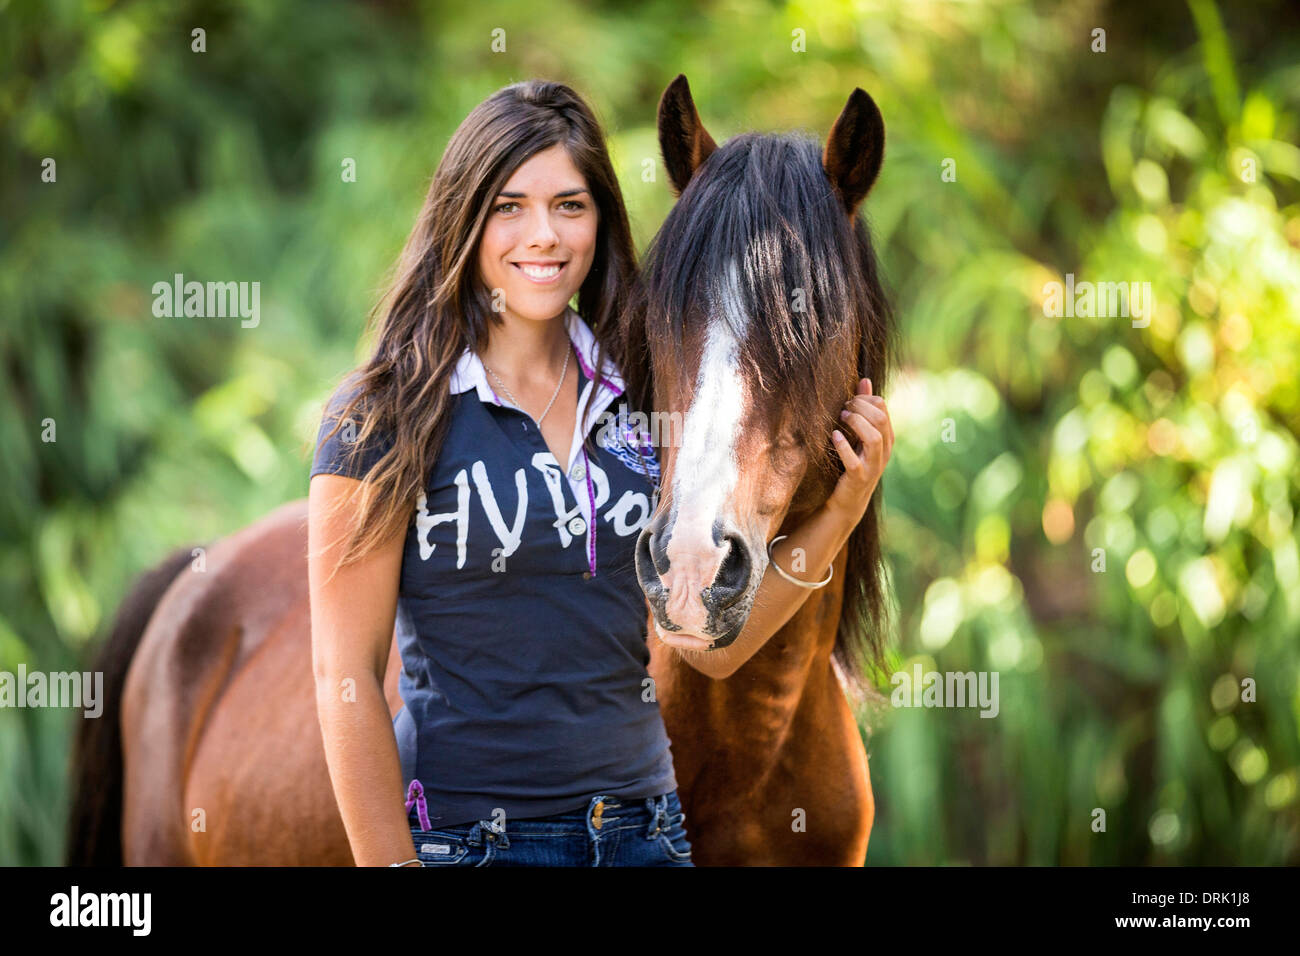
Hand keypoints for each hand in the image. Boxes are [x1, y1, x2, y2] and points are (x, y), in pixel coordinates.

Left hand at [825, 378, 893, 523]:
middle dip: (859, 408)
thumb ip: (864, 408)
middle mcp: (883, 451)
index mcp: (886, 437)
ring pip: (874, 438)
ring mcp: (873, 466)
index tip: (847, 400)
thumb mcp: (859, 434)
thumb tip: (864, 380)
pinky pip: (854, 461)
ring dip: (855, 423)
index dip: (864, 398)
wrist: (847, 500)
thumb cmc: (852, 461)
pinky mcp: (859, 479)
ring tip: (840, 418)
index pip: (882, 407)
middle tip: (842, 407)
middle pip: (879, 419)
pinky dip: (843, 447)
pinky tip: (833, 436)